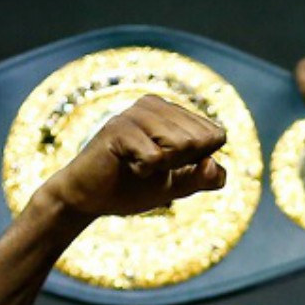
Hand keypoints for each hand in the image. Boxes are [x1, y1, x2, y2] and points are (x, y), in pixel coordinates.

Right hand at [42, 95, 226, 216]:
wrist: (89, 199)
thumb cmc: (133, 187)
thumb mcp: (177, 185)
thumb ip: (203, 178)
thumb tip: (214, 165)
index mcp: (173, 112)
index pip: (216, 135)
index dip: (198, 161)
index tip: (169, 164)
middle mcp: (155, 104)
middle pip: (201, 141)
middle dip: (180, 164)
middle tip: (149, 165)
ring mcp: (135, 113)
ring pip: (181, 145)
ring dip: (162, 167)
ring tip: (136, 164)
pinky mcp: (118, 128)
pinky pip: (155, 156)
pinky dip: (144, 171)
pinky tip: (124, 164)